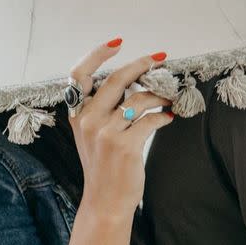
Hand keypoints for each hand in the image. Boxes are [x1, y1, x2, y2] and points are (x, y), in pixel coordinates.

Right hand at [66, 41, 174, 216]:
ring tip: (168, 97)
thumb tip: (131, 82)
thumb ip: (101, 109)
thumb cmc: (102, 168)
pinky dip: (163, 116)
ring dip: (158, 94)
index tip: (118, 43)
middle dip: (142, 65)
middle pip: (117, 79)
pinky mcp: (124, 146)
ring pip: (138, 99)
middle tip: (159, 60)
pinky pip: (150, 120)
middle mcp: (88, 121)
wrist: (105, 202)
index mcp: (77, 115)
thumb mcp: (91, 136)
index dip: (97, 54)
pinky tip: (168, 117)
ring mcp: (105, 133)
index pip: (79, 74)